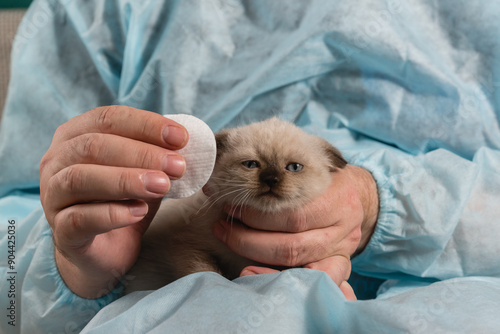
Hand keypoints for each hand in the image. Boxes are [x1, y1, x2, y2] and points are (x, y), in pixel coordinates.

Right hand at [40, 106, 187, 297]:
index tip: (181, 138)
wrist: (105, 252)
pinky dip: (112, 214)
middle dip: (141, 153)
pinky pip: (79, 218)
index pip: (108, 118)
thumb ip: (157, 155)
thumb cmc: (123, 201)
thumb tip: (184, 142)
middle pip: (93, 145)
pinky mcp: (61, 231)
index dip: (146, 125)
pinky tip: (140, 212)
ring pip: (80, 178)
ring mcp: (52, 197)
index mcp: (75, 137)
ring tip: (163, 186)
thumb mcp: (143, 172)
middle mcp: (56, 162)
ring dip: (126, 179)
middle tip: (178, 166)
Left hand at [212, 165, 378, 300]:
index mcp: (337, 196)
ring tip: (233, 245)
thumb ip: (273, 172)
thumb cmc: (320, 173)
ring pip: (298, 263)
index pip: (293, 215)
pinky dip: (284, 279)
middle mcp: (344, 226)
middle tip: (225, 228)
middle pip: (292, 244)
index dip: (257, 216)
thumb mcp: (305, 160)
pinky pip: (316, 280)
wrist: (353, 190)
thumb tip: (216, 184)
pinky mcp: (341, 264)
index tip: (231, 209)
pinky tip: (256, 273)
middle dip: (250, 239)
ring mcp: (343, 248)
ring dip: (258, 257)